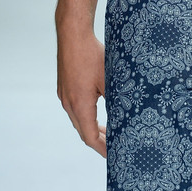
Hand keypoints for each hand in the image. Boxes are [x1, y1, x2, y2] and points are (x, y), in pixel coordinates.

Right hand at [57, 28, 106, 155]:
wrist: (73, 34)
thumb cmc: (92, 55)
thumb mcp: (109, 79)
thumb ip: (115, 99)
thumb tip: (126, 114)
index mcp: (80, 105)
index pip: (90, 137)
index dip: (102, 148)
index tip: (113, 155)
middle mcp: (68, 103)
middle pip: (83, 131)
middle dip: (98, 140)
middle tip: (113, 146)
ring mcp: (64, 95)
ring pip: (77, 119)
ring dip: (91, 127)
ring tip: (107, 132)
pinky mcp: (64, 86)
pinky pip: (74, 108)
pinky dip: (85, 116)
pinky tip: (95, 111)